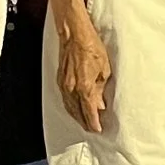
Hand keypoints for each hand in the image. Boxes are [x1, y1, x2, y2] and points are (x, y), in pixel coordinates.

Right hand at [57, 10, 112, 133]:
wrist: (75, 34)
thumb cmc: (91, 47)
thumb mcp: (104, 70)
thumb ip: (101, 89)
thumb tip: (100, 104)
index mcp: (84, 87)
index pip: (89, 112)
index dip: (93, 123)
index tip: (98, 129)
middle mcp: (72, 88)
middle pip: (77, 113)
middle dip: (85, 122)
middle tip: (92, 128)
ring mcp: (64, 84)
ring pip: (69, 107)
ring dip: (77, 116)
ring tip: (84, 122)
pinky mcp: (60, 79)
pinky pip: (65, 99)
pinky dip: (70, 106)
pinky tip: (74, 108)